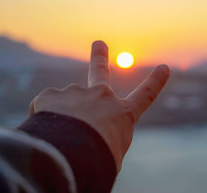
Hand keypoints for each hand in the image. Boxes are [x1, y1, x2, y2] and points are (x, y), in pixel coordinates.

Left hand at [29, 40, 169, 170]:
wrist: (72, 155)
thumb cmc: (98, 162)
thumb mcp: (111, 156)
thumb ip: (104, 139)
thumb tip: (87, 138)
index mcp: (122, 114)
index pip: (145, 95)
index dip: (155, 82)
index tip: (164, 68)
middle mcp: (101, 98)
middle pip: (100, 71)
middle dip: (99, 57)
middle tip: (98, 44)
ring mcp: (76, 93)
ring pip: (66, 101)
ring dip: (61, 111)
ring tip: (59, 134)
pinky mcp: (51, 95)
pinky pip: (44, 108)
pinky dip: (42, 119)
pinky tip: (45, 133)